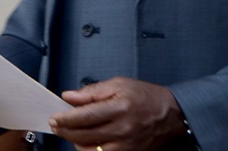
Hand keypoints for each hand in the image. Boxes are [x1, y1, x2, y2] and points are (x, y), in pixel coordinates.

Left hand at [48, 77, 189, 150]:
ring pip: (91, 150)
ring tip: (71, 133)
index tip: (54, 117)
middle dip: (65, 131)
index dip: (66, 119)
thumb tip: (69, 97)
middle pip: (84, 135)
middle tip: (56, 125)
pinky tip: (85, 143)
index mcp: (119, 107)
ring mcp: (126, 146)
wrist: (172, 115)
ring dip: (76, 143)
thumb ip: (92, 91)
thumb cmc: (146, 97)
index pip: (85, 116)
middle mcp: (122, 129)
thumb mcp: (119, 84)